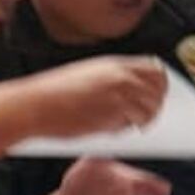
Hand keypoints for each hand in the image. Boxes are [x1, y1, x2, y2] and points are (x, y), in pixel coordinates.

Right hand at [0, 56, 169, 142]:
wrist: (33, 105)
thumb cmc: (53, 92)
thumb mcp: (87, 73)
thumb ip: (113, 77)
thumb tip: (135, 87)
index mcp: (115, 64)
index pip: (156, 70)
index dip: (161, 84)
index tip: (160, 93)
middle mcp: (121, 78)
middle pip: (159, 92)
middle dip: (156, 104)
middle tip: (147, 114)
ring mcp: (119, 96)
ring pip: (149, 111)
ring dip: (143, 120)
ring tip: (126, 123)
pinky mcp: (113, 116)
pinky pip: (132, 125)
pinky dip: (125, 130)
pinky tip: (110, 128)